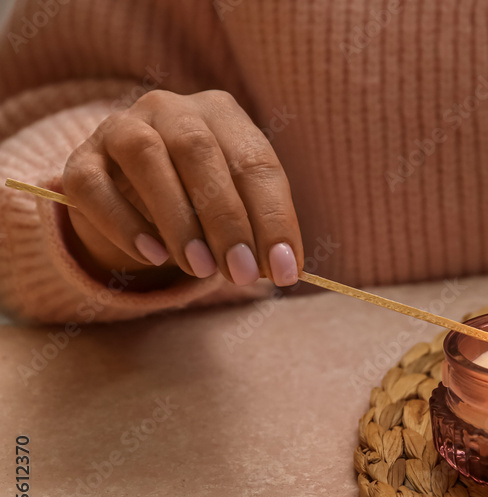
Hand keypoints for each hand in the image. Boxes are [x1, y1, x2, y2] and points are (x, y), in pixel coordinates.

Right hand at [63, 89, 302, 286]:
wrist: (133, 192)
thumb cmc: (201, 198)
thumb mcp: (236, 207)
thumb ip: (257, 230)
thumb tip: (282, 269)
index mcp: (222, 113)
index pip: (255, 162)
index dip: (274, 219)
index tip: (285, 270)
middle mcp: (171, 109)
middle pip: (200, 152)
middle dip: (226, 220)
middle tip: (242, 273)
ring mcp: (119, 127)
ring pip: (145, 157)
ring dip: (178, 220)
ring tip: (201, 269)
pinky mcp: (80, 160)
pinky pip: (94, 187)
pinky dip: (124, 224)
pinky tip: (153, 256)